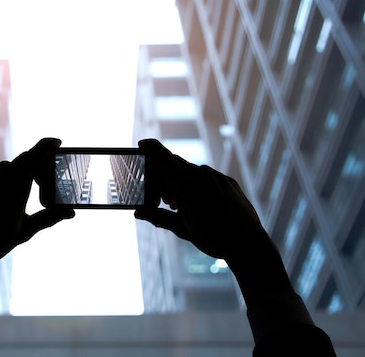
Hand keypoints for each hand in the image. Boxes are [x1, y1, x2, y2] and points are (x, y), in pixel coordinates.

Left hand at [0, 138, 74, 268]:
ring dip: (13, 173)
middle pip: (22, 160)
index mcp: (16, 189)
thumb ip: (49, 218)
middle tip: (40, 180)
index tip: (56, 142)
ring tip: (13, 193)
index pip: (35, 158)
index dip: (46, 146)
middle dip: (34, 165)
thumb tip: (70, 212)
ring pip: (3, 166)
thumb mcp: (25, 232)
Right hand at [135, 139, 268, 260]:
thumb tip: (138, 213)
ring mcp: (216, 177)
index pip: (165, 160)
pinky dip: (198, 185)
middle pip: (176, 166)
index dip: (152, 149)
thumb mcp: (182, 229)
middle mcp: (201, 176)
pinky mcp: (227, 181)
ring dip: (182, 183)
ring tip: (183, 206)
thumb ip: (158, 218)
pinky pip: (207, 177)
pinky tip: (201, 204)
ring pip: (191, 172)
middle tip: (167, 201)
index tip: (142, 143)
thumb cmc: (213, 238)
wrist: (248, 243)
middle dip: (166, 178)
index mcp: (186, 187)